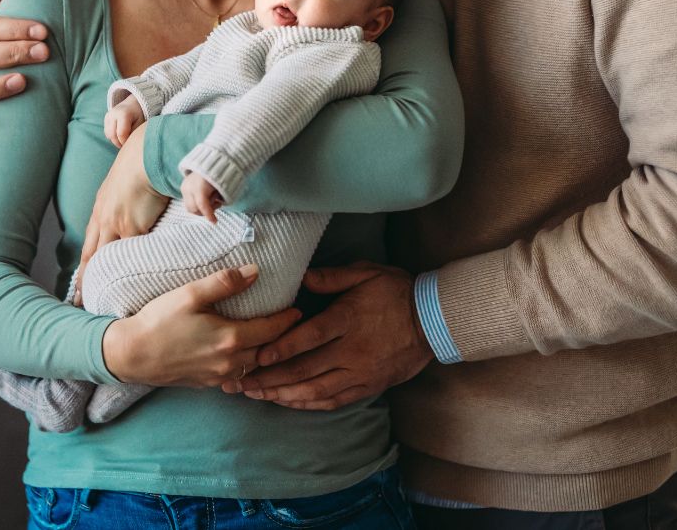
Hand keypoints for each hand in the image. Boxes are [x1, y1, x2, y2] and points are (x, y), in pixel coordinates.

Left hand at [75, 124, 166, 303]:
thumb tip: (133, 215)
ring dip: (99, 280)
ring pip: (103, 258)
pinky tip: (127, 286)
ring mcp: (116, 224)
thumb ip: (125, 204)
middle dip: (84, 280)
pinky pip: (128, 254)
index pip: (89, 244)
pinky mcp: (132, 226)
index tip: (80, 284)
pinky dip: (126, 271)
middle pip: (90, 256)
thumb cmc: (141, 165)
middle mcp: (103, 219)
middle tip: (80, 301)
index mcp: (101, 210)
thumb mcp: (125, 186)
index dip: (84, 266)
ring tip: (96, 301)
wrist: (146, 155)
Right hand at [102, 264, 301, 386]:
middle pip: (268, 350)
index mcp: (231, 338)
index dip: (288, 319)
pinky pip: (238, 376)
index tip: (298, 310)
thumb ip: (224, 283)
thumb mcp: (190, 294)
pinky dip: (247, 365)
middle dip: (281, 337)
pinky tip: (244, 356)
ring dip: (265, 353)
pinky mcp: (207, 383)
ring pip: (254, 365)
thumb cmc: (158, 321)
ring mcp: (219, 376)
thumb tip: (255, 272)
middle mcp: (230, 362)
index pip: (273, 329)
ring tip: (271, 338)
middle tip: (290, 323)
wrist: (131, 355)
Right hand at [103, 96, 145, 147]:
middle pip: (112, 136)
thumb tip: (127, 145)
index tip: (131, 144)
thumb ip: (134, 133)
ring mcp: (108, 116)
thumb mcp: (140, 124)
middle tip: (127, 145)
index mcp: (123, 114)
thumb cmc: (139, 115)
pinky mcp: (106, 118)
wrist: (134, 103)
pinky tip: (120, 135)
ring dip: (116, 140)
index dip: (125, 142)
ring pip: (109, 135)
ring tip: (125, 139)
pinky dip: (113, 136)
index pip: (121, 134)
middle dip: (120, 143)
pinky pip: (107, 132)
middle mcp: (113, 114)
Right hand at [181, 172, 222, 222]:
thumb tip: (214, 214)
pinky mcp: (182, 187)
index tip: (215, 222)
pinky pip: (188, 202)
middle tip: (215, 205)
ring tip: (211, 199)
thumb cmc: (221, 173)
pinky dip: (197, 203)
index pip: (202, 205)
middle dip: (205, 212)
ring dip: (200, 209)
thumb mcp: (223, 186)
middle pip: (194, 209)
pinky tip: (205, 196)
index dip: (209, 215)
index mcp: (200, 185)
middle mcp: (189, 186)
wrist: (212, 160)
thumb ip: (219, 199)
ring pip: (189, 207)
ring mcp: (184, 186)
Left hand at [220, 262, 432, 410]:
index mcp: (348, 320)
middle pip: (306, 369)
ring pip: (316, 390)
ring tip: (258, 395)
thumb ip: (332, 277)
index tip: (258, 355)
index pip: (310, 338)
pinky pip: (334, 400)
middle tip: (243, 381)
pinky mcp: (368, 386)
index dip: (282, 348)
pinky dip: (309, 404)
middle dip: (271, 377)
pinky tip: (289, 402)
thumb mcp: (366, 273)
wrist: (433, 321)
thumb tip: (302, 277)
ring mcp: (360, 373)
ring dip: (284, 394)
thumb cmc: (396, 292)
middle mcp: (352, 351)